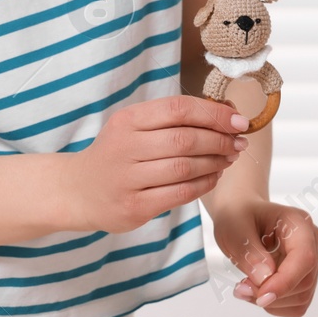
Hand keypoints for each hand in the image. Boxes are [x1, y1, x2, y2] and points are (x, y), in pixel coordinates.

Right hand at [70, 96, 248, 232]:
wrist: (78, 191)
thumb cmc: (117, 156)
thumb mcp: (134, 129)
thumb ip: (172, 121)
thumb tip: (226, 116)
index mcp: (127, 121)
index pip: (178, 109)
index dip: (214, 114)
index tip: (238, 121)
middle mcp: (125, 147)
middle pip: (185, 140)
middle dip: (220, 140)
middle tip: (238, 143)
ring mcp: (128, 179)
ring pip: (185, 168)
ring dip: (215, 162)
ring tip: (229, 159)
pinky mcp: (135, 207)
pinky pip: (180, 194)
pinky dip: (204, 184)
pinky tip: (213, 177)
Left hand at [210, 197, 317, 316]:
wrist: (241, 217)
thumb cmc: (239, 216)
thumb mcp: (233, 227)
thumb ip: (249, 252)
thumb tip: (265, 278)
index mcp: (299, 224)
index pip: (305, 258)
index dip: (285, 281)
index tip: (261, 296)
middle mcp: (311, 243)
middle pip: (305, 282)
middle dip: (271, 293)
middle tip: (240, 288)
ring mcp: (311, 263)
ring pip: (301, 297)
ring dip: (271, 301)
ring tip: (245, 287)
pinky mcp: (304, 280)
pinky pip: (296, 305)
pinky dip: (274, 305)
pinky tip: (258, 290)